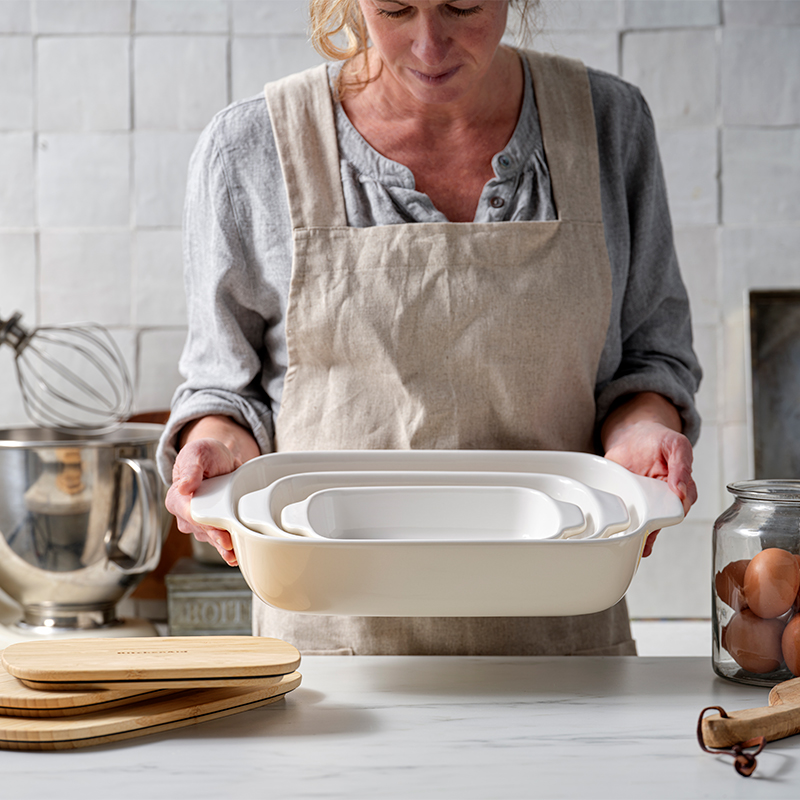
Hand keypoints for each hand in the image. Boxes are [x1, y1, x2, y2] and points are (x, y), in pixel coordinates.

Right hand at [165, 416, 259, 566]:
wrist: (220, 458)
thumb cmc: (204, 455)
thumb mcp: (196, 454)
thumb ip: (190, 469)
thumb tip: (183, 486)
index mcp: (177, 499)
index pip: (189, 514)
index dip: (203, 522)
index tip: (216, 528)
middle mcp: (186, 515)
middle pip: (202, 530)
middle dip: (216, 538)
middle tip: (229, 545)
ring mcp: (201, 523)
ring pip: (212, 538)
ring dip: (223, 546)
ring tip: (235, 554)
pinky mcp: (216, 526)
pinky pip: (221, 539)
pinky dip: (229, 547)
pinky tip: (237, 555)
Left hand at [601, 393, 697, 557]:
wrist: (633, 435)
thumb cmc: (658, 440)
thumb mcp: (675, 444)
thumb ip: (682, 464)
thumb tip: (681, 489)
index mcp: (679, 487)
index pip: (682, 504)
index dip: (676, 510)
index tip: (669, 513)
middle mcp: (662, 498)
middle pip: (662, 518)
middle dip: (656, 529)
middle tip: (647, 533)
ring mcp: (643, 501)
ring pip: (646, 523)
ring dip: (642, 535)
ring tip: (636, 544)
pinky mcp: (626, 499)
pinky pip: (627, 516)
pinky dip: (626, 528)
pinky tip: (624, 538)